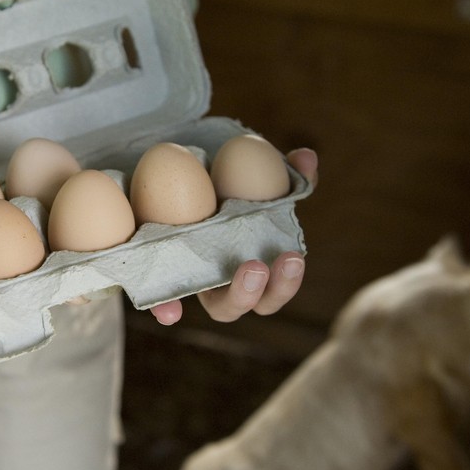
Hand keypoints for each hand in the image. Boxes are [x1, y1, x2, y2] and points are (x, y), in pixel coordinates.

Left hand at [150, 147, 317, 325]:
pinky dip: (167, 309)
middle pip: (242, 306)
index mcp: (251, 271)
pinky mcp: (162, 279)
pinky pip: (164, 302)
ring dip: (234, 296)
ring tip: (246, 268)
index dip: (285, 284)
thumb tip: (307, 157)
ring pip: (217, 307)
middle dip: (258, 292)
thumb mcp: (257, 182)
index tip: (293, 256)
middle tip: (261, 265)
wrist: (176, 186)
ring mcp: (193, 285)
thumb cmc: (230, 194)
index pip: (272, 292)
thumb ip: (287, 173)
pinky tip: (172, 312)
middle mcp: (221, 286)